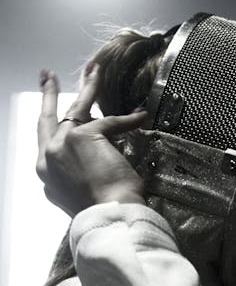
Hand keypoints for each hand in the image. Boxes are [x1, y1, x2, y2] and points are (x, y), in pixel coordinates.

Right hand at [36, 64, 149, 216]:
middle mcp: (47, 158)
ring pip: (75, 108)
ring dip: (86, 86)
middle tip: (47, 76)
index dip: (57, 131)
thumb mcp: (81, 194)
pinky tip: (140, 115)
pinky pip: (109, 121)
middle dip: (49, 95)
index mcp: (47, 176)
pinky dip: (127, 119)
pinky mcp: (82, 136)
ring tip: (93, 68)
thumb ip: (78, 176)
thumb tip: (90, 165)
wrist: (109, 216)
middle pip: (46, 119)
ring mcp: (61, 145)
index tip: (61, 121)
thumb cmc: (103, 211)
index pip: (49, 145)